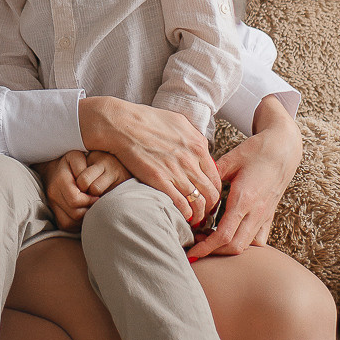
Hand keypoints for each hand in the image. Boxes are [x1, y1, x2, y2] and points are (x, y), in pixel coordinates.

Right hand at [43, 151, 96, 230]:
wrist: (53, 168)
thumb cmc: (71, 163)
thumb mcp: (77, 157)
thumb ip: (83, 168)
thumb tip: (85, 186)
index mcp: (59, 181)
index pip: (75, 200)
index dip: (89, 201)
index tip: (97, 196)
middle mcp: (52, 195)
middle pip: (74, 213)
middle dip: (88, 210)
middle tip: (95, 203)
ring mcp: (51, 205)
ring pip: (70, 222)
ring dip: (83, 218)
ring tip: (89, 208)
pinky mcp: (53, 214)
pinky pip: (66, 225)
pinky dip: (77, 223)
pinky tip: (83, 212)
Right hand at [79, 97, 221, 224]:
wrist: (123, 124)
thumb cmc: (148, 120)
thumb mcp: (179, 123)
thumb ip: (194, 138)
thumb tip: (201, 149)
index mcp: (198, 146)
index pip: (216, 177)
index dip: (215, 191)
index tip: (209, 198)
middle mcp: (190, 161)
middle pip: (211, 193)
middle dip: (210, 206)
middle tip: (205, 212)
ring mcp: (175, 172)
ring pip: (198, 202)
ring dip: (199, 214)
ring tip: (195, 219)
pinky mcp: (159, 180)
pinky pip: (181, 204)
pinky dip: (185, 214)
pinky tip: (183, 216)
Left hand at [186, 95, 302, 259]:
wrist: (283, 148)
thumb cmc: (256, 151)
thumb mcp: (229, 159)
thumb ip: (210, 175)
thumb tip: (192, 185)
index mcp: (244, 199)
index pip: (224, 235)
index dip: (206, 248)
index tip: (192, 253)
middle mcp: (256, 212)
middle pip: (235, 247)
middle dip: (213, 252)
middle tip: (196, 244)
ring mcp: (265, 215)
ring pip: (247, 245)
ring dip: (227, 249)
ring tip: (210, 239)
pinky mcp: (269, 215)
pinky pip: (258, 239)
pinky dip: (244, 243)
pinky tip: (231, 235)